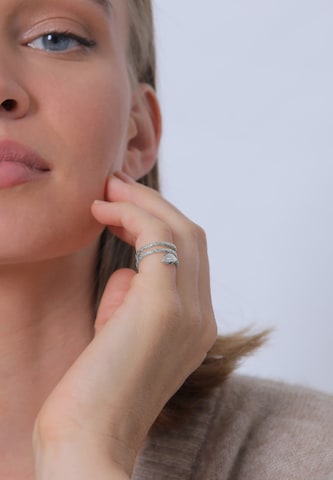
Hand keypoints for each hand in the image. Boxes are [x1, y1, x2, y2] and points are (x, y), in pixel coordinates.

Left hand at [33, 173, 216, 477]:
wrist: (88, 440)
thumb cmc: (96, 390)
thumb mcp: (123, 336)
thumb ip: (133, 301)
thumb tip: (126, 270)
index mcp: (196, 325)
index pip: (192, 257)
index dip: (160, 224)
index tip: (124, 208)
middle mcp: (201, 315)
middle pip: (192, 236)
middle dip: (154, 204)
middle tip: (116, 186)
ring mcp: (187, 310)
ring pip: (180, 230)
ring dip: (142, 203)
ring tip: (107, 190)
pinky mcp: (162, 305)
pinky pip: (157, 238)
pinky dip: (132, 215)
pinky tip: (102, 211)